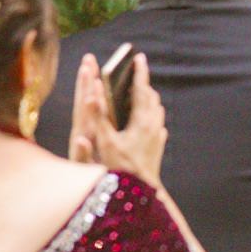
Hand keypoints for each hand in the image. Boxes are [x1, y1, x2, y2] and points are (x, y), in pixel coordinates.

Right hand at [68, 53, 168, 185]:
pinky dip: (149, 114)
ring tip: (139, 92)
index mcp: (142, 120)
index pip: (141, 89)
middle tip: (136, 72)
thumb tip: (91, 94)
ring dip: (147, 98)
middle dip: (142, 83)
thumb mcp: (105, 142)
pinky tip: (144, 119)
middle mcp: (154, 125)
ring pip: (155, 109)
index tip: (138, 57)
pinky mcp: (158, 145)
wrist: (143, 193)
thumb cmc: (120, 168)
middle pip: (150, 97)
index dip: (139, 72)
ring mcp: (158, 135)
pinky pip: (156, 122)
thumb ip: (98, 117)